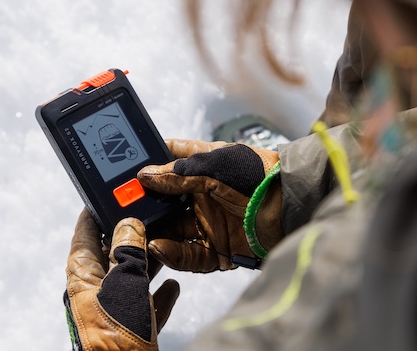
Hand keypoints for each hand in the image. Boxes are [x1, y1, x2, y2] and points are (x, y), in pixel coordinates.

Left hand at [64, 209, 179, 350]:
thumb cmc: (120, 333)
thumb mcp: (125, 282)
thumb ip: (128, 249)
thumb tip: (128, 223)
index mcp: (84, 278)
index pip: (83, 237)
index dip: (93, 215)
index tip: (103, 196)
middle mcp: (94, 293)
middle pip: (110, 255)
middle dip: (130, 236)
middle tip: (149, 217)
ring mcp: (111, 312)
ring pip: (130, 277)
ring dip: (148, 262)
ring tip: (166, 246)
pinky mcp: (129, 329)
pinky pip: (144, 304)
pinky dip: (158, 294)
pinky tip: (173, 286)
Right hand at [137, 139, 283, 272]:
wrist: (293, 207)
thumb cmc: (258, 174)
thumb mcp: (215, 166)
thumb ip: (179, 174)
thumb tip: (144, 175)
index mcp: (202, 169)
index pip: (168, 161)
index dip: (148, 164)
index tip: (123, 168)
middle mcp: (203, 197)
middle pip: (165, 203)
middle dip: (144, 206)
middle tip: (122, 209)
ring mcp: (210, 224)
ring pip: (172, 231)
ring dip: (154, 232)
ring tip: (135, 233)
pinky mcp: (218, 251)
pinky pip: (188, 256)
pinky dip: (172, 254)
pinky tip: (159, 248)